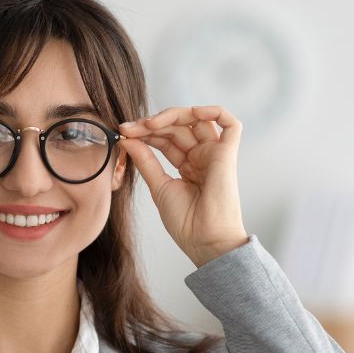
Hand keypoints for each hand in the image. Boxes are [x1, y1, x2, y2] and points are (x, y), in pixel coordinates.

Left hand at [118, 105, 248, 267]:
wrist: (204, 240)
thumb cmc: (185, 222)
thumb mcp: (158, 187)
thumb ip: (145, 161)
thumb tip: (127, 138)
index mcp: (188, 166)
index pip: (166, 138)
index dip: (146, 132)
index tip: (123, 133)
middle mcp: (202, 157)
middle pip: (178, 127)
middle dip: (152, 124)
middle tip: (129, 128)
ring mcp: (215, 154)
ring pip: (197, 120)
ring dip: (172, 116)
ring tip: (148, 124)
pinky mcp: (228, 154)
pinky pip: (230, 123)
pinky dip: (213, 111)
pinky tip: (191, 111)